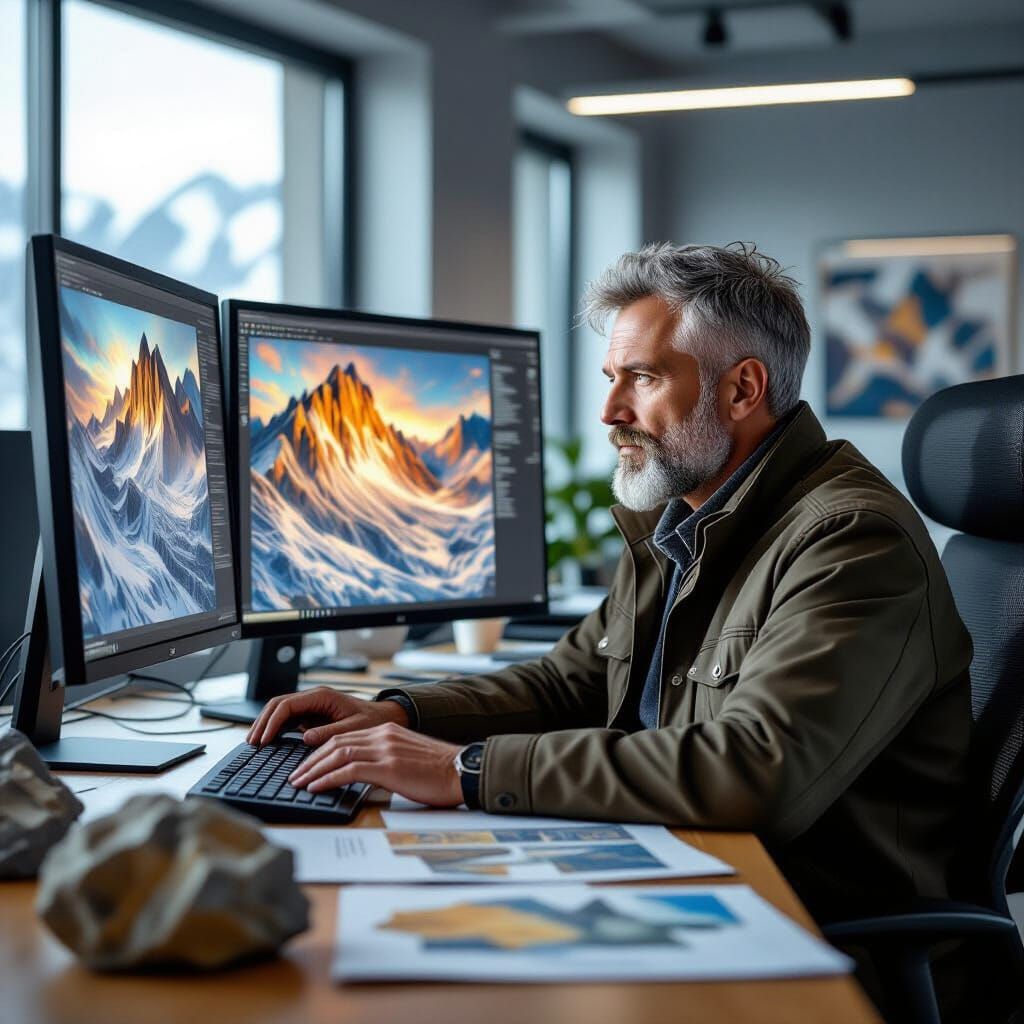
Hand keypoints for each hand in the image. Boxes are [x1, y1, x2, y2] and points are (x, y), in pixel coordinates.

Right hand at [245, 686, 408, 746]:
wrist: (385, 718)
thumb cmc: (373, 721)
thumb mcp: (354, 729)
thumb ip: (330, 732)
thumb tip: (304, 738)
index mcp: (322, 696)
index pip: (287, 705)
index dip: (272, 722)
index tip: (264, 739)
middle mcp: (314, 698)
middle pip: (278, 705)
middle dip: (263, 722)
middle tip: (252, 742)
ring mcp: (311, 707)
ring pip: (280, 711)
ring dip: (266, 725)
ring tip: (255, 743)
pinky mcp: (312, 716)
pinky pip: (288, 719)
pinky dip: (276, 729)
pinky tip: (269, 742)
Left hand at [288, 722, 463, 806]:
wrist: (461, 771)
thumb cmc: (439, 771)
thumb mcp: (407, 757)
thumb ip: (386, 758)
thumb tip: (365, 773)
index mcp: (387, 731)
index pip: (344, 738)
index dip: (322, 752)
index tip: (308, 765)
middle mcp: (383, 735)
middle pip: (336, 744)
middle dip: (311, 760)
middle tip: (296, 775)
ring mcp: (385, 750)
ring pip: (338, 754)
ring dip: (314, 770)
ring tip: (300, 783)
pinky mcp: (388, 767)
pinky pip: (348, 770)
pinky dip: (328, 778)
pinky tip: (316, 787)